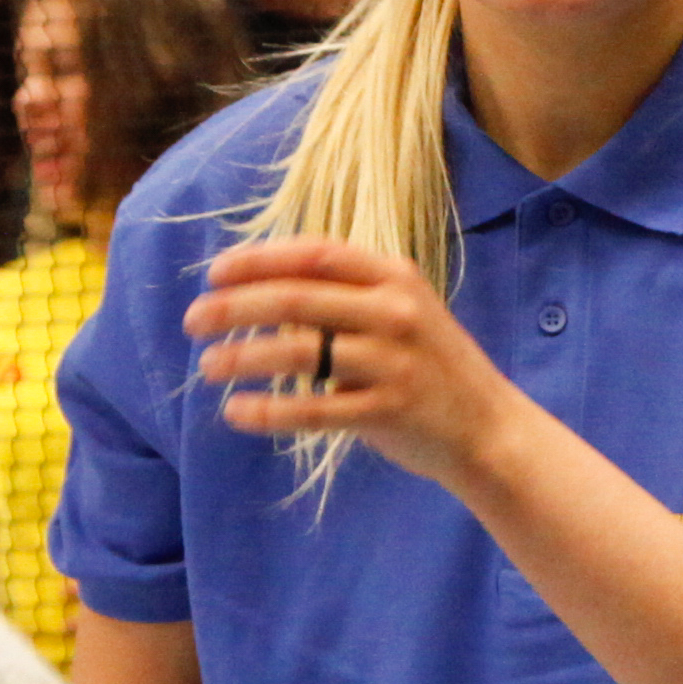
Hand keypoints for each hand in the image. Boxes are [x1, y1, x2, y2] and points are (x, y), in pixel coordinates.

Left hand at [186, 238, 527, 491]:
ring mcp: (393, 362)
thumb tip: (260, 297)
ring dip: (242, 357)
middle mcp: (396, 312)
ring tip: (208, 366)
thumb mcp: (399, 314)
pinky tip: (236, 412)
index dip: (258, 259)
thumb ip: (340, 300)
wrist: (489, 429)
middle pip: (295, 299)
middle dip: (234, 307)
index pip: (314, 254)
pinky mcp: (387, 411)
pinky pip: (313, 409)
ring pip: (298, 352)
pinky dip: (268, 411)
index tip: (214, 273)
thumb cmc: (429, 367)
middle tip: (193, 321)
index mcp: (395, 276)